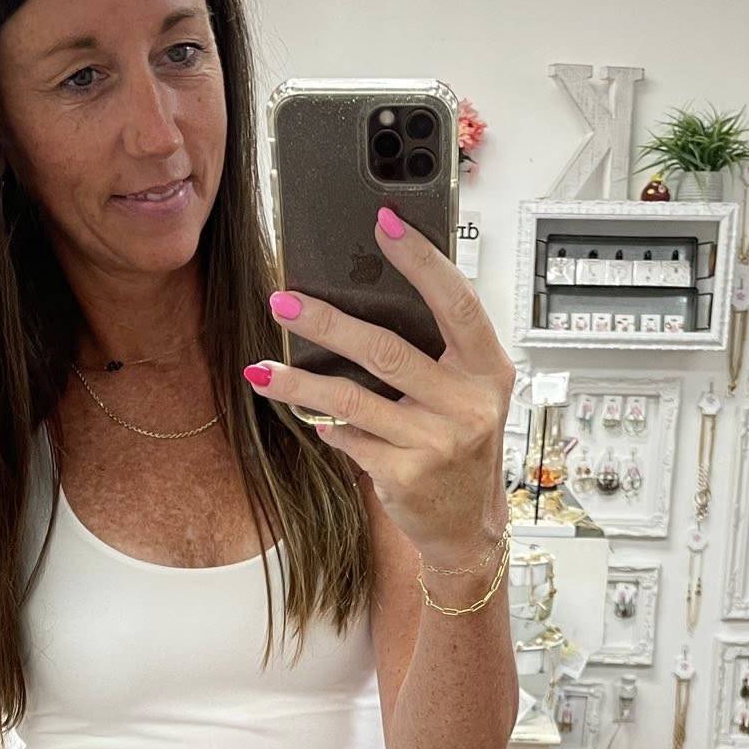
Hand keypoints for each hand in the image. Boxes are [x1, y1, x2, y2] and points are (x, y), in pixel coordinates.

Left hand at [246, 204, 514, 566]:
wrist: (466, 525)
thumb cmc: (462, 447)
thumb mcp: (468, 394)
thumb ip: (436, 351)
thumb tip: (365, 298)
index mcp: (487, 369)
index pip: (456, 302)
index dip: (421, 261)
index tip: (384, 222)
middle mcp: (468, 404)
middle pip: (387, 349)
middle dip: (327, 323)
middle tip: (284, 300)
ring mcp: (437, 442)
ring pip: (353, 398)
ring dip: (299, 383)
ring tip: (261, 369)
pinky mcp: (405, 475)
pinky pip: (349, 438)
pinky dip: (325, 426)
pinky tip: (312, 419)